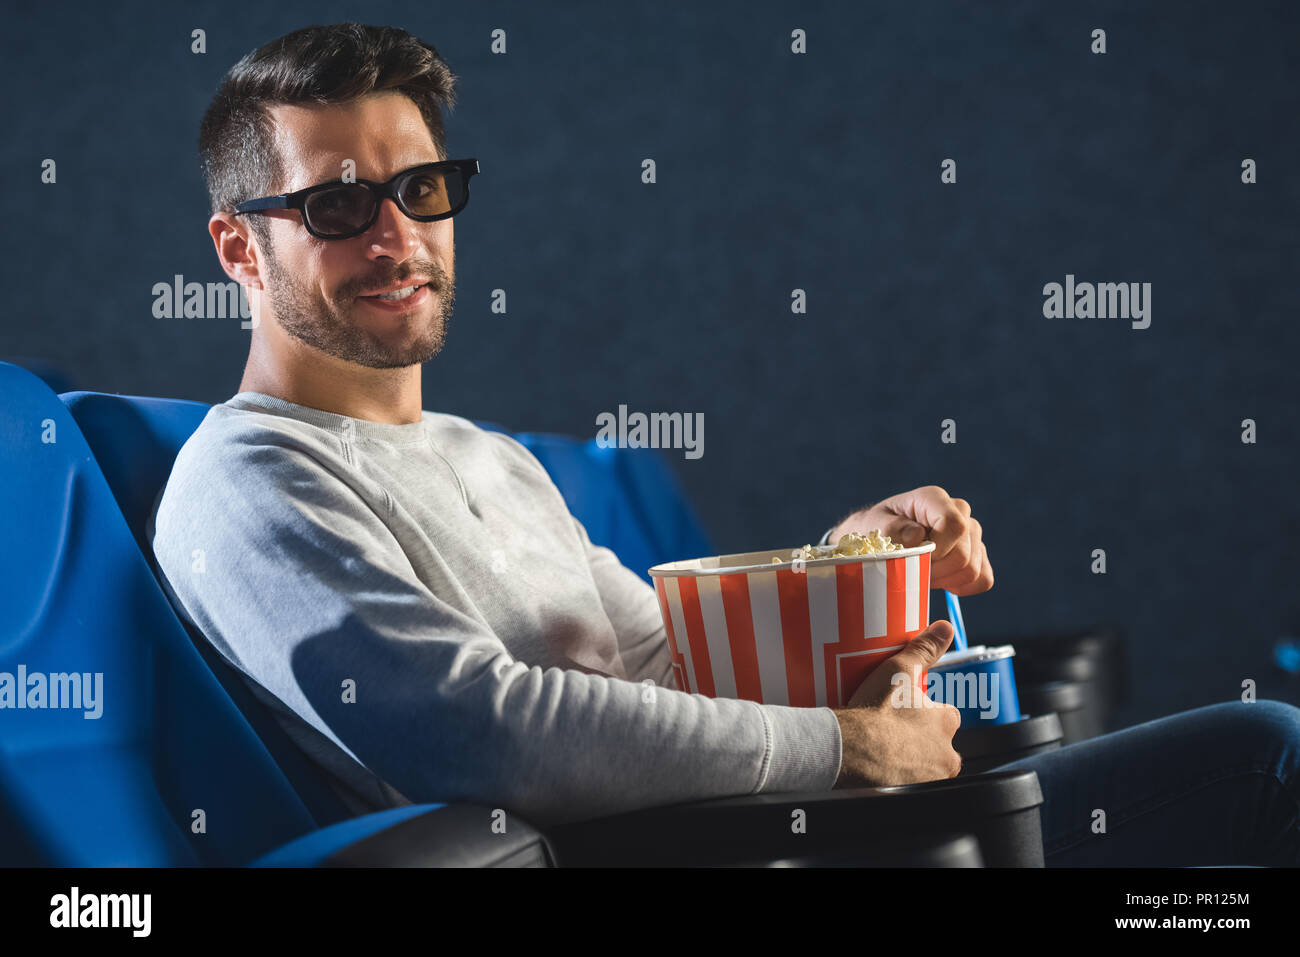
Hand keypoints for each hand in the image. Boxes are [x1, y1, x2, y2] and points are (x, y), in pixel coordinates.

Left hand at [828, 485, 992, 595]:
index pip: (955, 525)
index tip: (916, 559)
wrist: (880, 540)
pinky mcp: (977, 554)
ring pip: (974, 569)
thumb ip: (892, 529)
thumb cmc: (875, 531)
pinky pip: (983, 580)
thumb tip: (917, 536)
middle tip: (913, 572)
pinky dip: (961, 587)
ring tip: (923, 574)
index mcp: (933, 499)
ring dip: (945, 581)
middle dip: (937, 571)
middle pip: (965, 554)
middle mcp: (959, 512)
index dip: (938, 550)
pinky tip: (941, 581)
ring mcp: (971, 533)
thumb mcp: (873, 527)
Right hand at [831, 620, 961, 787]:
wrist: (852, 751)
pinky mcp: (910, 797)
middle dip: (920, 740)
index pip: (946, 716)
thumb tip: (945, 628)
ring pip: (923, 768)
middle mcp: (946, 756)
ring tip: (880, 750)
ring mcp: (929, 779)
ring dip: (908, 761)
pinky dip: (895, 780)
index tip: (907, 709)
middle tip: (891, 731)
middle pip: (937, 745)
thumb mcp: (900, 669)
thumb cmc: (878, 711)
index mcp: (946, 723)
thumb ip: (924, 648)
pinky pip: (906, 786)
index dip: (927, 711)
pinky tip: (876, 771)